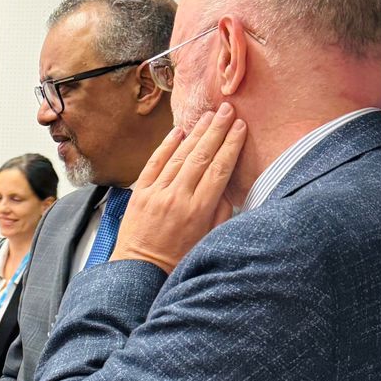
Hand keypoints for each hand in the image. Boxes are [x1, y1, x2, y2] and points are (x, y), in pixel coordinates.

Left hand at [111, 106, 246, 273]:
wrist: (140, 270)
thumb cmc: (177, 259)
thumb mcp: (208, 240)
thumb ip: (221, 213)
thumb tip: (227, 187)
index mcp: (199, 210)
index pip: (219, 169)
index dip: (231, 145)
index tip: (240, 127)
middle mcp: (178, 198)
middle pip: (201, 156)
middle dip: (217, 130)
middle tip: (228, 110)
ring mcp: (156, 193)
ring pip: (180, 156)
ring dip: (196, 133)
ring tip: (209, 116)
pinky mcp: (140, 193)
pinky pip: (154, 163)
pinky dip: (166, 146)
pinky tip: (178, 132)